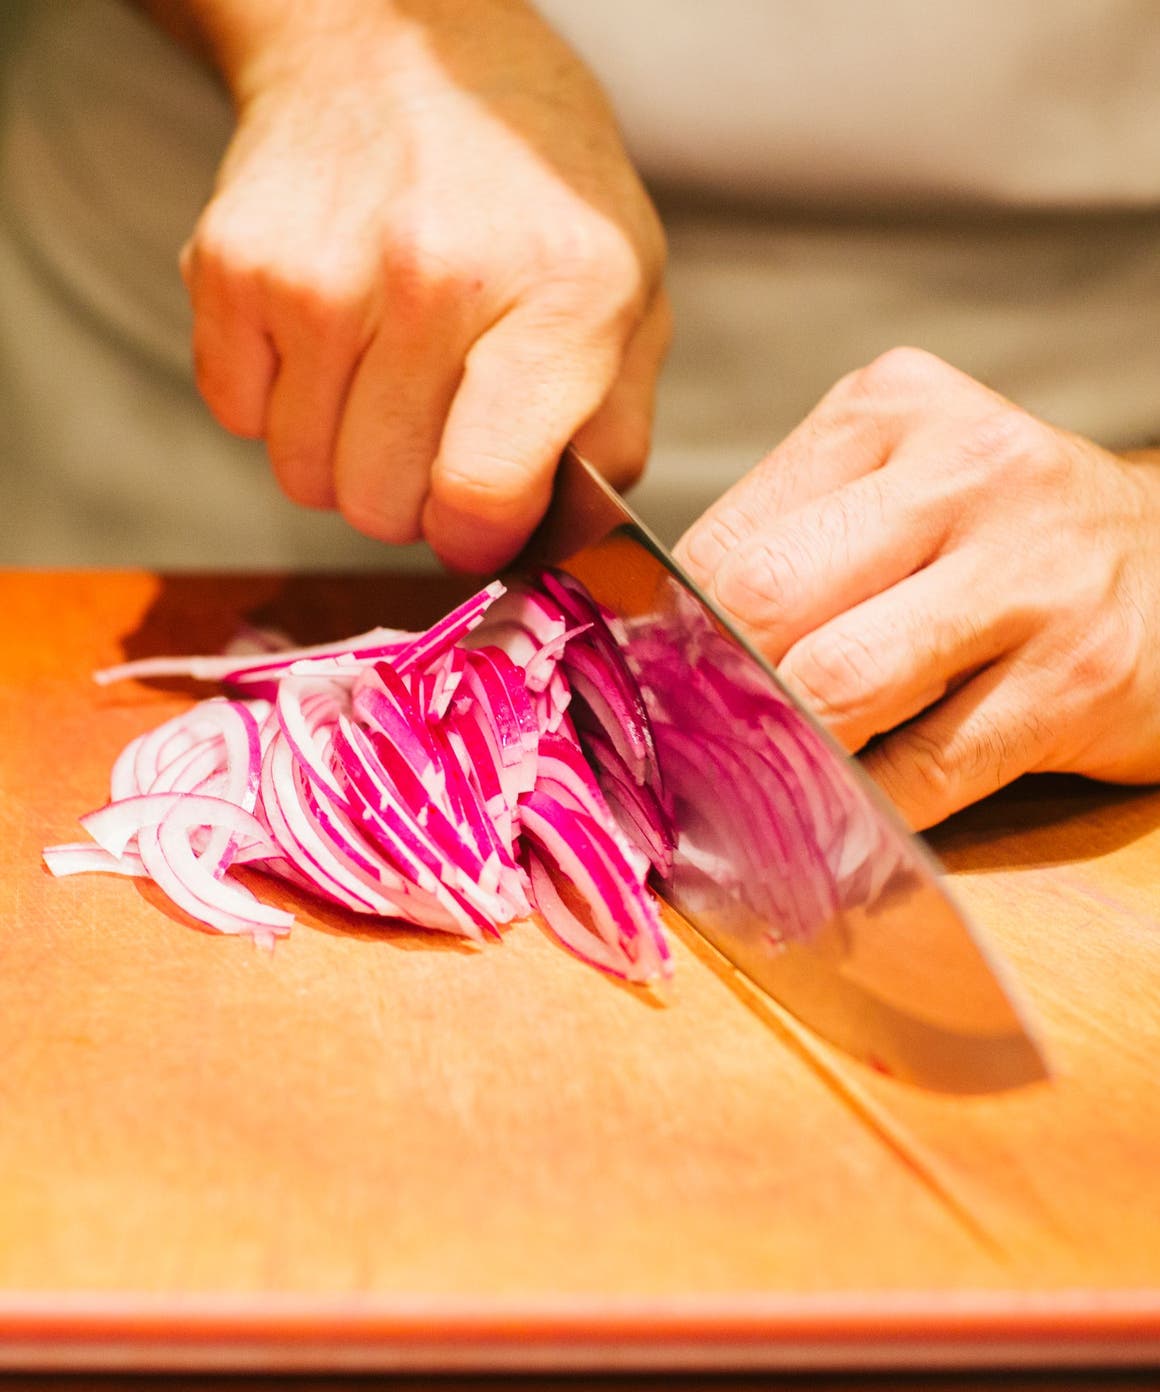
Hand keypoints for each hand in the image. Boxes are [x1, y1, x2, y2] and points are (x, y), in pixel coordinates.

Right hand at [175, 0, 667, 570]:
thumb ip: (611, 434)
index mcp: (561, 294)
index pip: (482, 494)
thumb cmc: (529, 190)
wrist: (397, 45)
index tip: (477, 520)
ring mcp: (319, 271)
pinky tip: (327, 336)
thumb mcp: (630, 294)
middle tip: (437, 427)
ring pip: (306, 478)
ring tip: (385, 373)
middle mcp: (435, 278)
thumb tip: (551, 541)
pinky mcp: (231, 265)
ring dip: (345, 455)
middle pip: (383, 506)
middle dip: (413, 497)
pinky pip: (242, 420)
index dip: (476, 538)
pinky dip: (282, 404)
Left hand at [675, 347, 1159, 828]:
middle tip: (691, 737)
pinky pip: (925, 769)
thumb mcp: (898, 485)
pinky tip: (844, 811)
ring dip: (782, 749)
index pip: (728, 536)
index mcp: (891, 410)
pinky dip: (864, 807)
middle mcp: (966, 472)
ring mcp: (1030, 576)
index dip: (670, 627)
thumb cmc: (1000, 535)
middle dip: (714, 688)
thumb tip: (664, 646)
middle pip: (768, 602)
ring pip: (839, 687)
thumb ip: (793, 540)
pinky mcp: (1078, 679)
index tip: (653, 682)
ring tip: (763, 771)